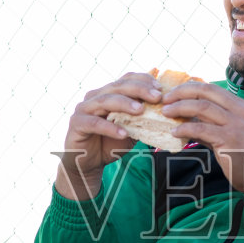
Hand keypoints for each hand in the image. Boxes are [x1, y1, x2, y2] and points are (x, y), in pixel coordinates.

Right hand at [55, 71, 163, 198]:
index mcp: (108, 93)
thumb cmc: (110, 143)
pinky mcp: (77, 124)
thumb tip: (166, 112)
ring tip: (141, 110)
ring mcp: (84, 109)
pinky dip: (110, 127)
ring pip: (105, 100)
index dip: (143, 80)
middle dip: (138, 89)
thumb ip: (142, 119)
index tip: (160, 88)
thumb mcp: (131, 130)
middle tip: (156, 96)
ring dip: (125, 104)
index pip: (125, 79)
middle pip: (117, 86)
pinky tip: (123, 133)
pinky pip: (95, 123)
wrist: (88, 163)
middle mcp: (95, 96)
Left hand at [161, 81, 243, 225]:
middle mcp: (240, 110)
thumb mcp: (228, 133)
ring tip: (166, 113)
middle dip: (181, 92)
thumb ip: (210, 124)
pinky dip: (184, 128)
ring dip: (179, 108)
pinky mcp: (229, 139)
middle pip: (205, 91)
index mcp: (241, 105)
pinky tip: (174, 132)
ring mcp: (236, 124)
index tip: (173, 94)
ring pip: (201, 107)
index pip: (211, 88)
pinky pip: (200, 129)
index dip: (189, 88)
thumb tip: (185, 118)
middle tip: (165, 99)